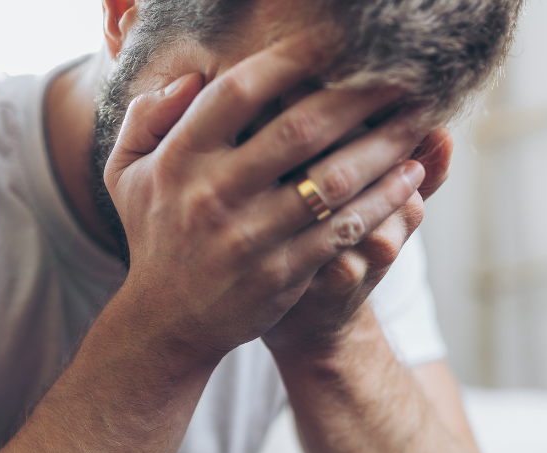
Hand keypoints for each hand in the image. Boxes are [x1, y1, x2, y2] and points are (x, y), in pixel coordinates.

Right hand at [104, 34, 428, 364]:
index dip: (291, 58)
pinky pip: (343, 230)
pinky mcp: (282, 274)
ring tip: (420, 118)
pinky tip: (411, 175)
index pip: (238, 93)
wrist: (166, 321)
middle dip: (359, 95)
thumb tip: (192, 77)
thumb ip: (147, 117)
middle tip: (403, 71)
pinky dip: (383, 200)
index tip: (336, 38)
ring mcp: (250, 238)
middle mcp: (213, 195)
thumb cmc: (155, 232)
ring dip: (384, 145)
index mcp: (179, 159)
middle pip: (299, 130)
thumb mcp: (125, 172)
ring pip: (332, 181)